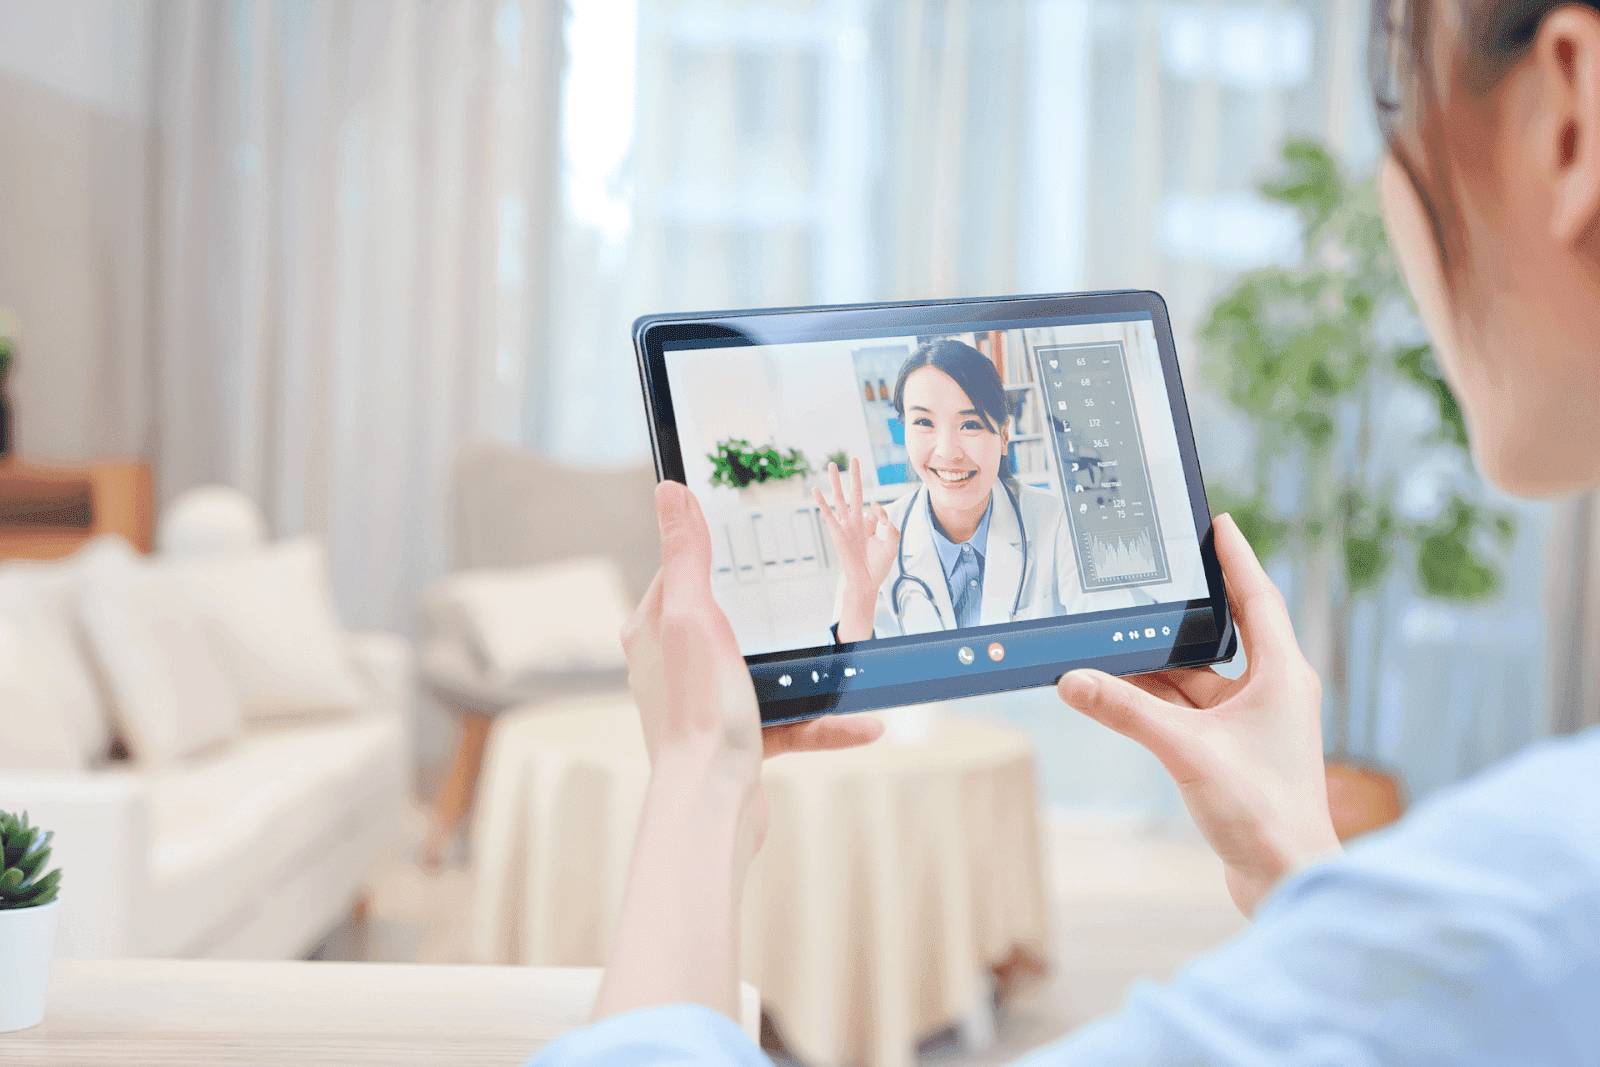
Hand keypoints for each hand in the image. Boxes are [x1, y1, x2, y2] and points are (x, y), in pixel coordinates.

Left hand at [597, 482, 882, 1023]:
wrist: (712, 805)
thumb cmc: (697, 712)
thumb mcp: (694, 615)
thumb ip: (687, 554)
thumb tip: (669, 489)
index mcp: (656, 632)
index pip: (682, 574)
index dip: (715, 553)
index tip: (754, 535)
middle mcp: (675, 668)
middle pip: (731, 621)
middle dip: (776, 611)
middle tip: (817, 593)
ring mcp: (709, 707)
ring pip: (769, 674)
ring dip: (814, 671)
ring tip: (855, 658)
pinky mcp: (740, 744)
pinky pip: (791, 722)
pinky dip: (827, 721)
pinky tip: (866, 722)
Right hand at [814, 458, 899, 641]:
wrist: (866, 582)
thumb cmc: (879, 566)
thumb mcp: (892, 546)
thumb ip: (892, 529)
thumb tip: (884, 516)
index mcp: (871, 523)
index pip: (876, 508)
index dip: (881, 512)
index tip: (885, 524)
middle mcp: (858, 521)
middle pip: (856, 493)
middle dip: (856, 476)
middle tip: (854, 458)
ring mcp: (846, 526)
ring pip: (840, 499)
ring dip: (837, 482)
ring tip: (832, 465)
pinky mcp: (837, 533)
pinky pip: (828, 514)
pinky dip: (822, 502)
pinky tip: (816, 489)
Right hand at [1056, 514, 1339, 915]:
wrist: (1286, 880)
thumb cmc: (1263, 814)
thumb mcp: (1185, 751)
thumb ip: (1126, 712)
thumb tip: (1073, 680)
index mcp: (1283, 675)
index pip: (1259, 598)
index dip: (1238, 558)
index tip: (1219, 523)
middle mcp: (1272, 692)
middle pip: (1220, 637)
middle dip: (1180, 615)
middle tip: (1149, 579)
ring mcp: (1254, 724)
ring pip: (1196, 680)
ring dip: (1157, 669)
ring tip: (1111, 643)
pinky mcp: (1234, 753)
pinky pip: (1189, 711)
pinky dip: (1156, 703)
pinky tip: (1119, 694)